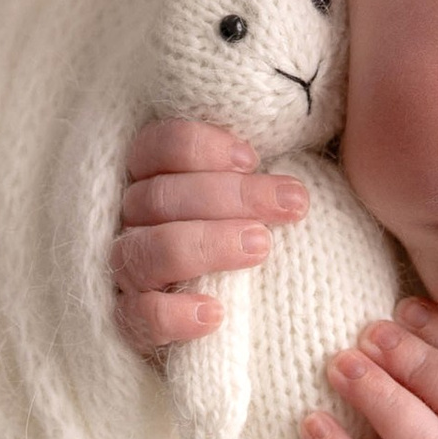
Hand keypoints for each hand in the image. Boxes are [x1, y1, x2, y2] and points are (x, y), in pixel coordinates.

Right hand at [112, 118, 308, 354]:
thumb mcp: (260, 192)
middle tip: (293, 204)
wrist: (248, 323)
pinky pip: (135, 317)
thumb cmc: (253, 236)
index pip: (152, 147)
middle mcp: (129, 221)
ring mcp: (126, 273)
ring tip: (261, 247)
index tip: (252, 158)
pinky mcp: (129, 324)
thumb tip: (310, 114)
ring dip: (206, 245)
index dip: (197, 147)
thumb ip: (261, 163)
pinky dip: (171, 315)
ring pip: (145, 252)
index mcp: (150, 178)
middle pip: (158, 197)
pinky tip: (214, 313)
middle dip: (231, 196)